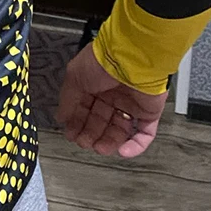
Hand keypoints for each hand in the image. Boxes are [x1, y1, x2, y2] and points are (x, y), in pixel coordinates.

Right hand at [56, 43, 167, 157]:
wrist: (131, 60)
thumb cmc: (101, 63)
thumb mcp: (74, 78)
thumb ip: (67, 100)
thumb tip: (61, 117)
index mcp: (94, 84)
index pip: (84, 108)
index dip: (77, 122)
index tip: (71, 134)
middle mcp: (112, 94)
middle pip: (100, 121)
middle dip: (91, 134)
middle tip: (84, 142)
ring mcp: (131, 104)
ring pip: (120, 130)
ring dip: (109, 142)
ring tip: (100, 149)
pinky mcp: (148, 112)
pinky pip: (144, 133)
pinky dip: (135, 146)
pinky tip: (123, 151)